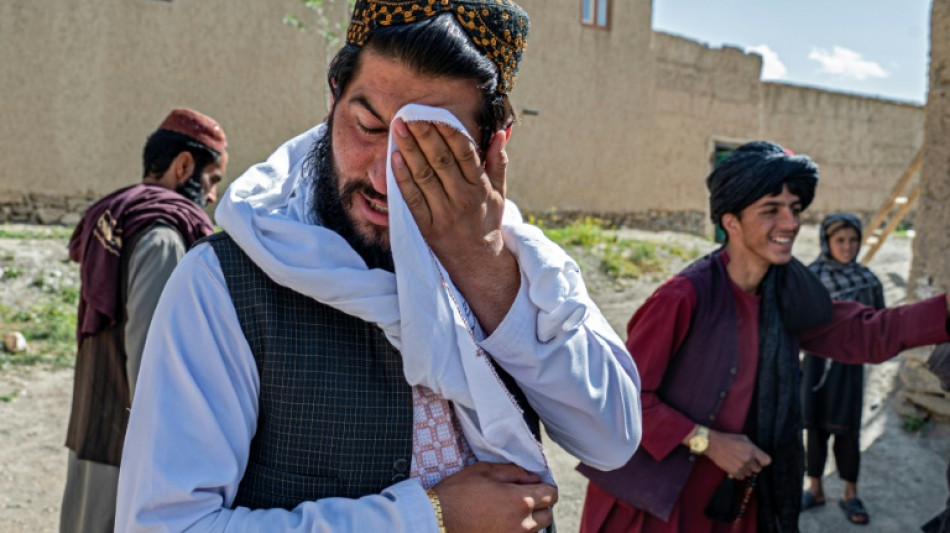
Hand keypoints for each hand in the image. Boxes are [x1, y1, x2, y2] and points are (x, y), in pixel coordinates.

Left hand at [391, 119, 518, 331]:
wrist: (477, 262)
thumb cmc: (486, 222)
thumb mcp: (498, 193)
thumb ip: (498, 163)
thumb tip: (500, 133)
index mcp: (480, 188)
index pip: (464, 153)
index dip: (448, 131)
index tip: (433, 114)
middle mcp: (463, 199)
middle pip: (441, 160)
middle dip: (424, 135)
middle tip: (408, 115)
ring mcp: (444, 213)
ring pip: (424, 176)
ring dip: (409, 150)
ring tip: (397, 129)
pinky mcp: (427, 227)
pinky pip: (412, 199)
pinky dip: (402, 179)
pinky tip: (394, 159)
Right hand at [433, 462, 556, 532]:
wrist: (436, 520)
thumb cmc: (458, 492)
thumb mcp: (484, 471)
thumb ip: (514, 471)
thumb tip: (533, 477)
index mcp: (520, 501)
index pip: (552, 494)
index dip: (546, 486)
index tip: (535, 484)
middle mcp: (523, 524)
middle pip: (548, 515)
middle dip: (541, 504)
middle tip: (523, 496)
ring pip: (536, 529)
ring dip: (530, 518)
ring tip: (510, 510)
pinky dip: (517, 530)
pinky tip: (502, 522)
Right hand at [704, 430, 770, 479]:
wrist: (713, 444)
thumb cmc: (728, 439)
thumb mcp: (743, 438)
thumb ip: (753, 447)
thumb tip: (758, 454)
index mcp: (752, 450)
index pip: (767, 461)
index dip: (763, 461)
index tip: (759, 460)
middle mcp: (749, 459)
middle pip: (758, 469)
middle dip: (753, 466)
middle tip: (746, 461)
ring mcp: (741, 467)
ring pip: (749, 474)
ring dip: (745, 470)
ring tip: (738, 463)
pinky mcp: (734, 472)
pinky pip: (742, 477)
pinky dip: (739, 474)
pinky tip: (734, 467)